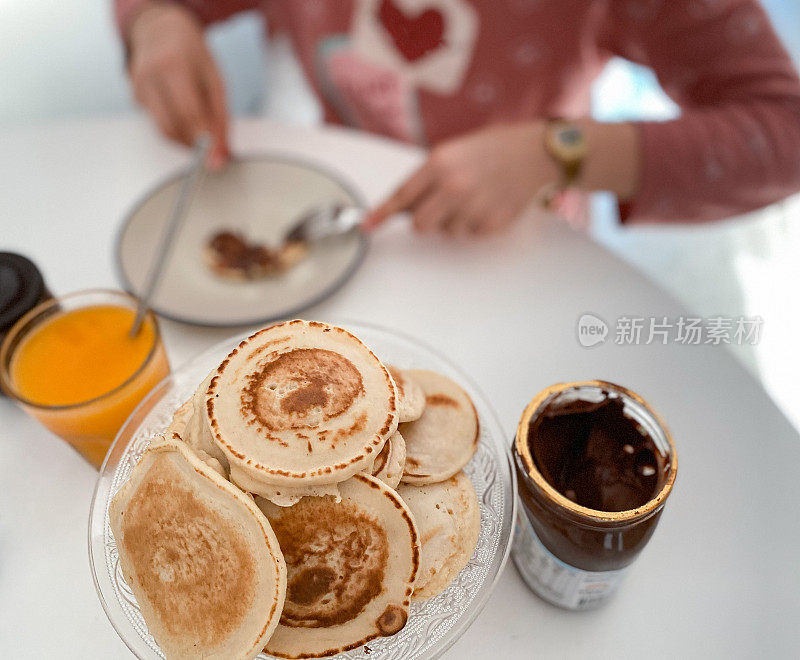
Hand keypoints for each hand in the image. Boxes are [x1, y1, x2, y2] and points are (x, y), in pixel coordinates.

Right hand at [128, 3, 228, 168]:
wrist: (160, 29)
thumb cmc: (191, 53)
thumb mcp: (215, 78)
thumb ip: (220, 117)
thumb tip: (222, 152)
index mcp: (173, 65)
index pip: (188, 112)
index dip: (204, 140)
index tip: (217, 158)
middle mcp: (150, 75)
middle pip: (172, 125)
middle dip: (194, 145)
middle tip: (212, 153)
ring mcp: (138, 86)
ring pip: (162, 130)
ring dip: (185, 141)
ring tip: (203, 138)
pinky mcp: (135, 96)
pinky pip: (158, 123)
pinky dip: (176, 130)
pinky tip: (186, 121)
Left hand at [363, 122, 558, 235]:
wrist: (533, 152)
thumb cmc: (490, 150)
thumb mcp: (451, 153)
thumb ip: (426, 179)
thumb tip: (402, 208)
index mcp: (439, 164)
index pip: (402, 196)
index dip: (382, 214)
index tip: (367, 226)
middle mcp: (454, 186)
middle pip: (420, 225)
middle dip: (425, 221)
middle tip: (439, 210)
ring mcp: (474, 206)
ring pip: (446, 233)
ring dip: (454, 223)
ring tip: (472, 200)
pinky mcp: (492, 223)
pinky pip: (471, 236)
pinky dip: (475, 226)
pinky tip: (487, 205)